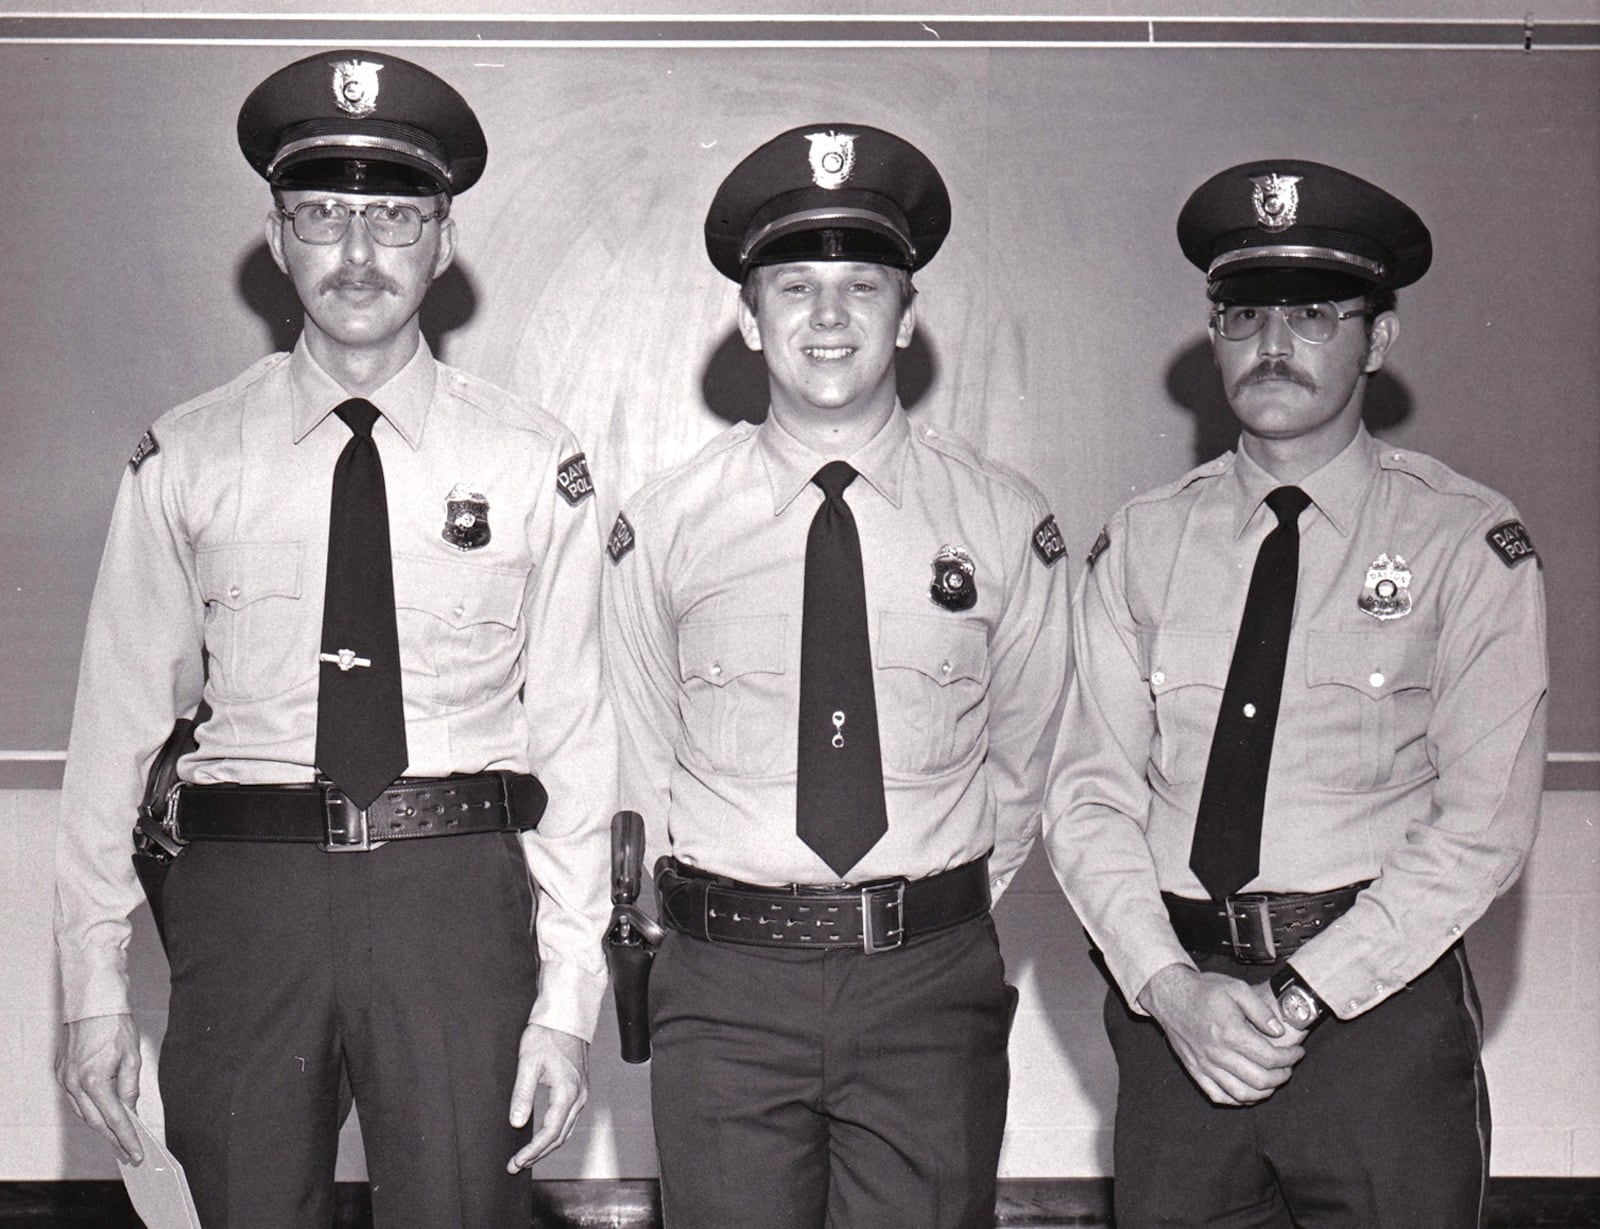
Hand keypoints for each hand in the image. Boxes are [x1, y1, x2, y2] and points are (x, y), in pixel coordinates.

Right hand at [56, 1014, 143, 1163]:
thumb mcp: (131, 1057)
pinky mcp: (61, 1074)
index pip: (114, 1118)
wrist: (92, 1003)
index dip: (126, 1138)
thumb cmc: (115, 1025)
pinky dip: (90, 1110)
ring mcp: (65, 1079)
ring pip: (84, 1113)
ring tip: (119, 1137)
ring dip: (101, 1126)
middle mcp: (74, 1084)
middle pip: (95, 1122)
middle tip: (129, 1152)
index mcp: (93, 1080)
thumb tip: (130, 1111)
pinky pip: (77, 1100)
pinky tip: (102, 1115)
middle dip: (113, 1139)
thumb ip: (130, 1088)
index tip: (136, 1153)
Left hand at [506, 1024, 588, 1171]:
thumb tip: (516, 1123)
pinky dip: (555, 1133)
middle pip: (560, 1136)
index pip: (550, 1132)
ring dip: (547, 1146)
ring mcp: (582, 1093)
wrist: (566, 1017)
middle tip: (517, 1165)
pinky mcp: (579, 1088)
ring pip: (566, 1129)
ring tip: (527, 1156)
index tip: (517, 1162)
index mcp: (567, 1092)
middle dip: (538, 1154)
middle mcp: (579, 1096)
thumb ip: (522, 1094)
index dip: (533, 1151)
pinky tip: (543, 1135)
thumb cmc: (547, 1035)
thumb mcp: (528, 1063)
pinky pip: (569, 1119)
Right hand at [1138, 964, 1304, 1106]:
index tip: (1297, 1052)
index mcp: (1230, 1032)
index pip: (1270, 1058)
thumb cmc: (1204, 989)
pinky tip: (1249, 1090)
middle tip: (1288, 1066)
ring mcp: (1204, 1065)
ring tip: (1272, 1079)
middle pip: (1260, 1080)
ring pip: (1241, 1093)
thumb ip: (1261, 1010)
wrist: (1169, 995)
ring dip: (1264, 1091)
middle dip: (1282, 1076)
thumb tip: (1279, 1032)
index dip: (1290, 1058)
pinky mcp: (1195, 1070)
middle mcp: (1217, 1053)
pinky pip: (1219, 1096)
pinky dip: (1238, 1099)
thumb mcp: (1236, 987)